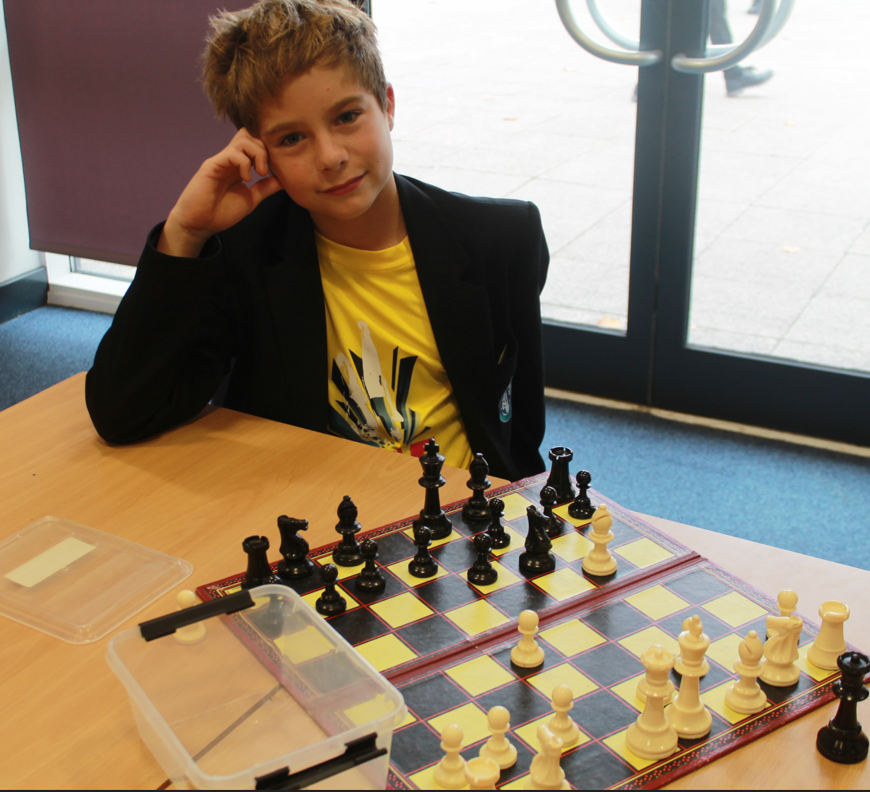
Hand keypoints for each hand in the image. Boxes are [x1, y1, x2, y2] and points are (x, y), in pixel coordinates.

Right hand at [157, 128, 283, 257]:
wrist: (199, 224)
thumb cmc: (221, 212)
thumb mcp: (251, 199)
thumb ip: (265, 188)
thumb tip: (283, 179)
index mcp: (240, 165)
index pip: (257, 143)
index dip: (270, 151)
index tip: (277, 169)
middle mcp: (231, 158)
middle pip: (251, 134)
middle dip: (265, 148)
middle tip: (267, 170)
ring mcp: (221, 160)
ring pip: (243, 138)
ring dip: (258, 153)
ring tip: (260, 173)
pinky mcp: (212, 165)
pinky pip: (232, 153)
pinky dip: (244, 163)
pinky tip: (246, 179)